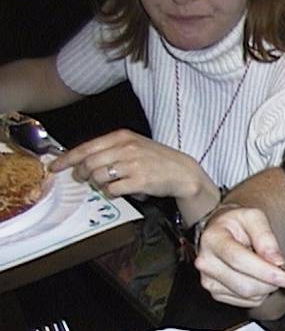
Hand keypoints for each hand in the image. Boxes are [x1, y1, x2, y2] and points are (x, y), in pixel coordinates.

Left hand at [50, 128, 212, 201]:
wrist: (183, 172)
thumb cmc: (157, 159)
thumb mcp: (134, 145)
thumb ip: (110, 149)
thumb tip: (83, 160)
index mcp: (122, 137)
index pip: (86, 147)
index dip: (67, 159)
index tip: (55, 166)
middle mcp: (126, 148)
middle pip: (88, 163)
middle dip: (81, 174)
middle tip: (83, 179)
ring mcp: (132, 165)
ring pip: (98, 177)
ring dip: (98, 184)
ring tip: (108, 184)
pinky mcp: (139, 182)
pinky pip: (112, 190)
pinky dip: (111, 193)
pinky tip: (120, 190)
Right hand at [194, 205, 284, 307]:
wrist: (221, 232)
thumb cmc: (237, 224)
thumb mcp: (254, 217)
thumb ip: (266, 237)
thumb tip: (276, 260)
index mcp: (213, 239)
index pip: (239, 260)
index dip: (264, 271)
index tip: (284, 276)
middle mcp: (207, 262)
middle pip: (244, 284)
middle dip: (270, 282)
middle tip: (282, 272)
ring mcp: (209, 281)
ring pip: (248, 295)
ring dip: (266, 287)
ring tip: (267, 270)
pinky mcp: (216, 293)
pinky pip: (247, 301)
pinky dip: (260, 293)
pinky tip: (257, 277)